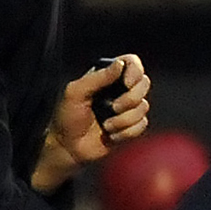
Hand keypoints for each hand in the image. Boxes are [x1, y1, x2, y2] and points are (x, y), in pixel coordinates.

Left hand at [33, 56, 151, 189]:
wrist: (67, 146)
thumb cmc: (66, 117)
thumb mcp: (75, 92)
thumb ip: (97, 77)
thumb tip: (120, 64)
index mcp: (107, 77)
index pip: (132, 63)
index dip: (135, 71)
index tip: (127, 83)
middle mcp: (120, 90)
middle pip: (144, 83)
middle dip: (131, 99)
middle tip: (113, 107)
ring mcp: (127, 108)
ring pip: (143, 107)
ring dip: (124, 120)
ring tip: (106, 125)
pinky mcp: (131, 126)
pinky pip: (142, 125)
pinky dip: (126, 132)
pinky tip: (111, 135)